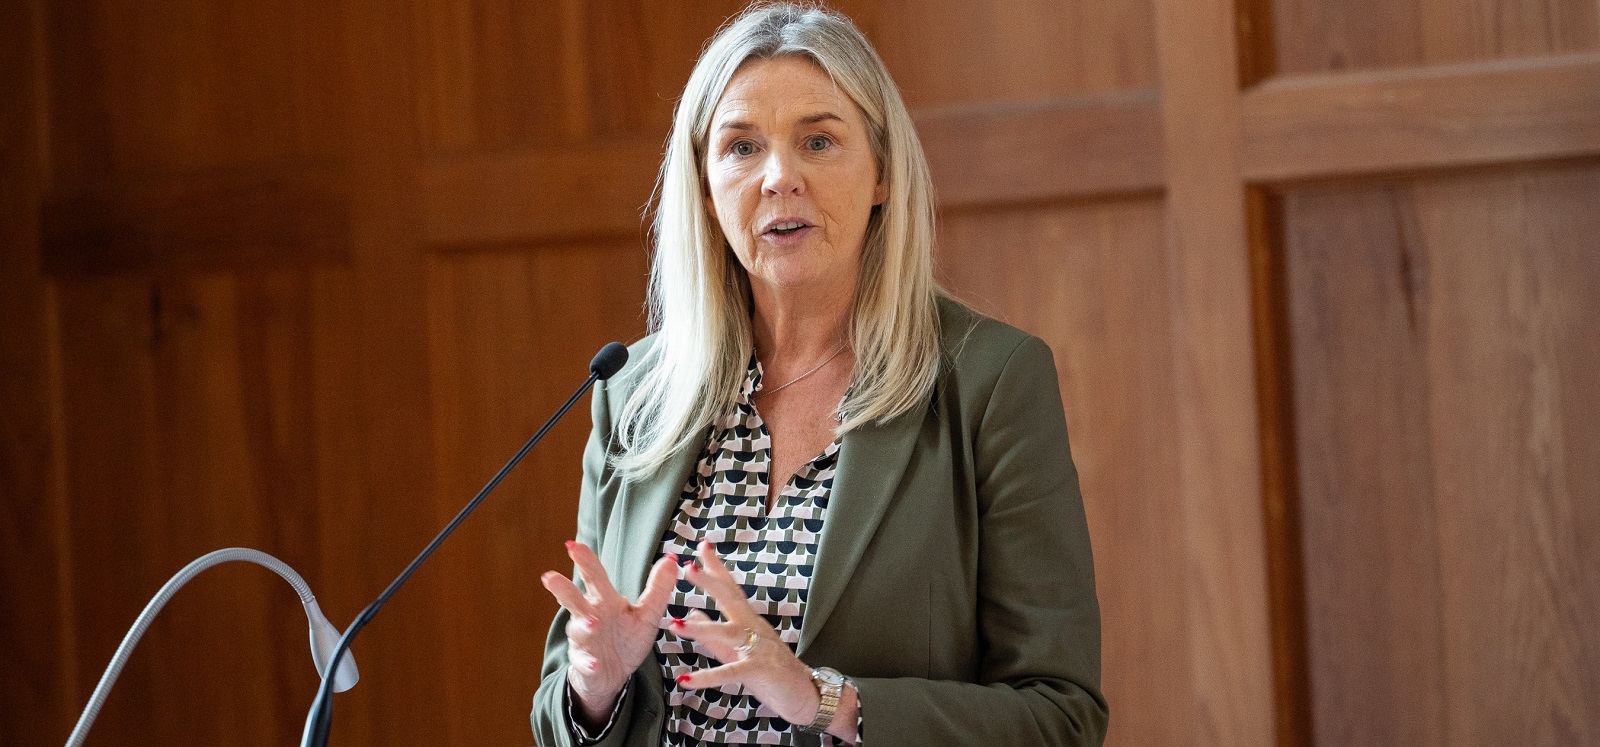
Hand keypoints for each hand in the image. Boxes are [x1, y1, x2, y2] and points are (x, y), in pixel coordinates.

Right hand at [540, 541, 676, 724]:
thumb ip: (657, 588)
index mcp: (605, 601)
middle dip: (563, 589)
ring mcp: (585, 641)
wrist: (616, 675)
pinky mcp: (585, 664)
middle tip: (550, 577)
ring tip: (593, 624)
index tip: (573, 545)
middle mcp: (590, 617)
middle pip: (575, 600)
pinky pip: (584, 662)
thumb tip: (672, 559)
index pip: (594, 577)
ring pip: (578, 630)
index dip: (585, 561)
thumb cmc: (627, 639)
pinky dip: (587, 663)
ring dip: (584, 627)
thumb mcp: (647, 614)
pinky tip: (594, 664)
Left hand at [670, 540, 825, 729]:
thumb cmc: (773, 673)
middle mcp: (754, 629)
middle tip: (689, 566)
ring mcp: (759, 648)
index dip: (716, 568)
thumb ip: (712, 635)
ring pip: (728, 633)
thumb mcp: (738, 651)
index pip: (731, 589)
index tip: (702, 546)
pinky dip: (707, 676)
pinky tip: (685, 679)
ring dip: (700, 628)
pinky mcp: (760, 671)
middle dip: (710, 582)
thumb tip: (691, 612)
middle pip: (732, 599)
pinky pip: (731, 672)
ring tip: (674, 624)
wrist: (805, 695)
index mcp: (749, 621)